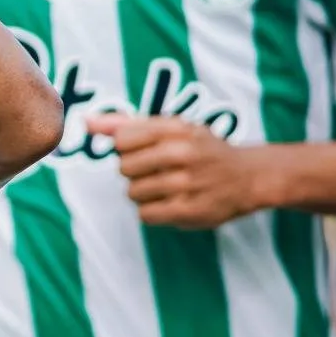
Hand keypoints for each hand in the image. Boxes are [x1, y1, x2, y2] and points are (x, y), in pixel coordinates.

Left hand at [86, 114, 270, 229]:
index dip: (127, 148)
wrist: (249, 176)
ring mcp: (187, 184)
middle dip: (134, 171)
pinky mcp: (190, 211)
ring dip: (143, 192)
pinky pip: (145, 214)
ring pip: (133, 192)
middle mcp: (182, 154)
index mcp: (175, 129)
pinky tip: (169, 202)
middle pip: (124, 167)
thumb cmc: (201, 148)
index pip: (121, 140)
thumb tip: (86, 122)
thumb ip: (125, 124)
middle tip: (158, 170)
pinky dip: (151, 211)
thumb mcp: (170, 127)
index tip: (145, 150)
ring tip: (166, 186)